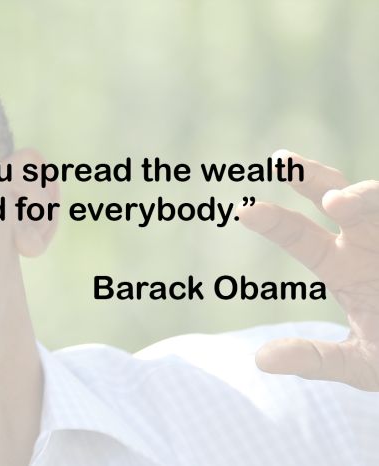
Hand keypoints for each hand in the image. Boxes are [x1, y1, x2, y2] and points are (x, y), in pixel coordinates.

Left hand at [237, 149, 378, 390]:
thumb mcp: (358, 364)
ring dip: (364, 197)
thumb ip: (314, 359)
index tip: (243, 211)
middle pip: (340, 199)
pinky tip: (372, 202)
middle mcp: (369, 244)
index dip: (273, 221)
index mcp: (343, 266)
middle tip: (286, 168)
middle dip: (315, 181)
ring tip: (337, 202)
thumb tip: (260, 360)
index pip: (301, 236)